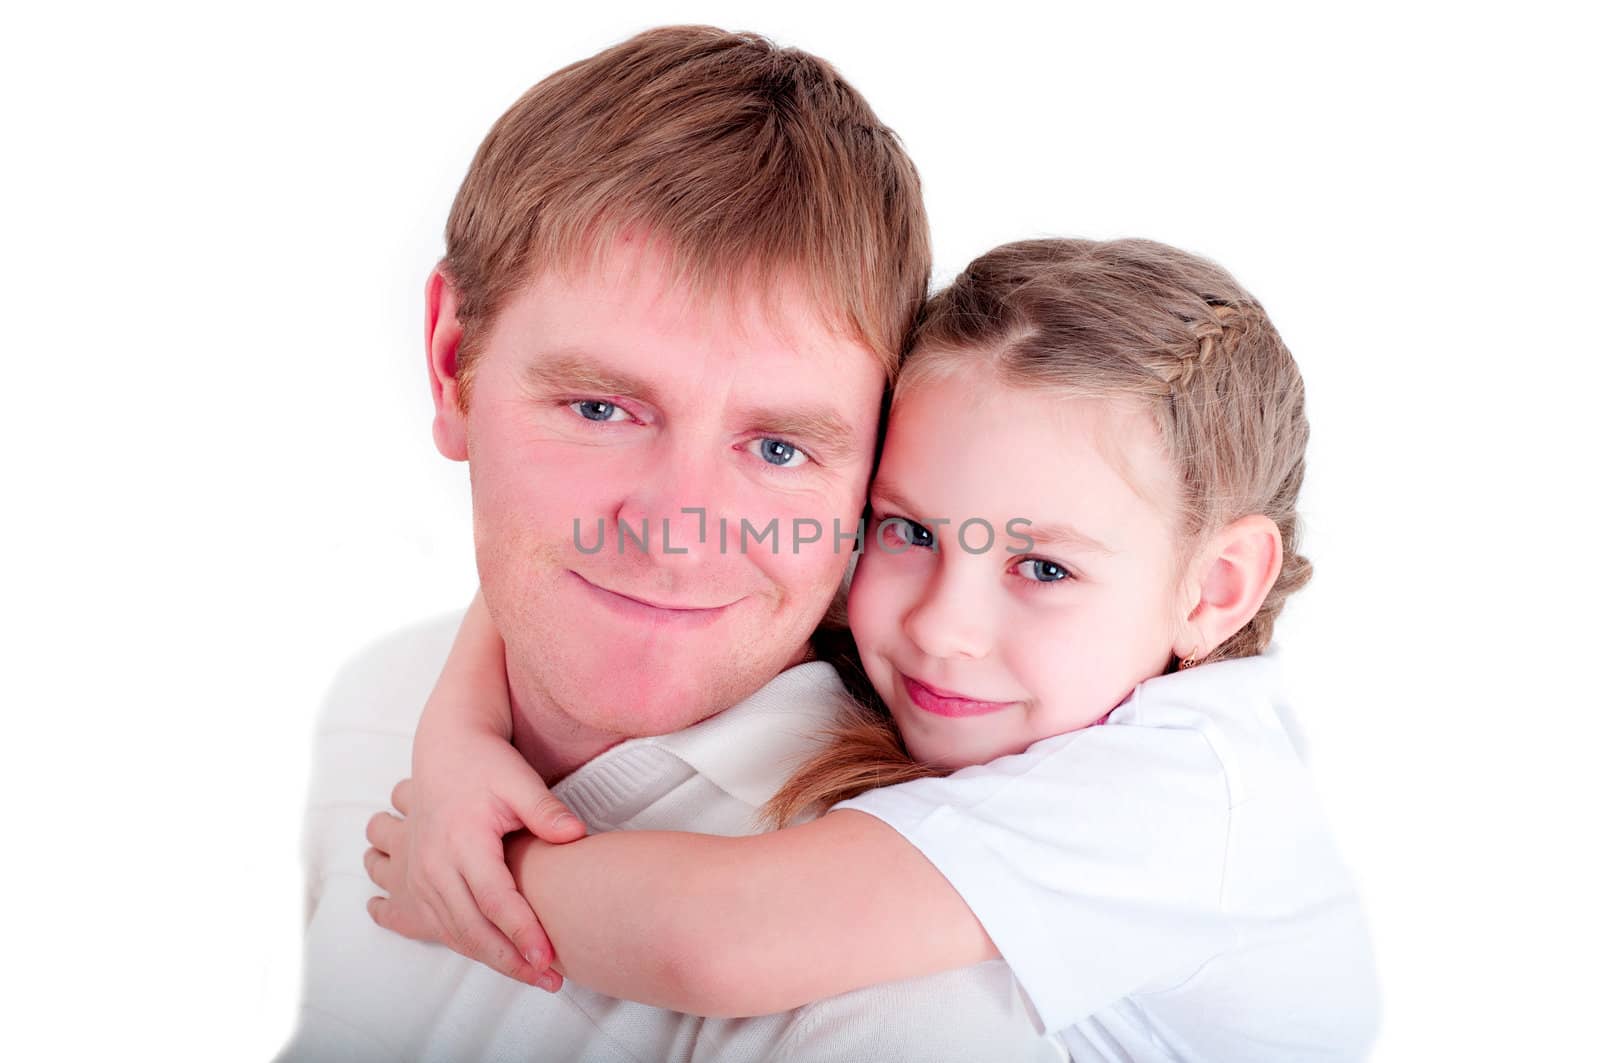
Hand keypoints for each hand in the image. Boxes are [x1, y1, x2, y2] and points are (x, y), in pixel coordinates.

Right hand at [365, 769, 582, 991]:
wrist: (446, 748)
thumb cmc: (487, 763)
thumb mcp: (519, 780)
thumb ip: (546, 810)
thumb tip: (577, 835)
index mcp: (463, 840)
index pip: (495, 899)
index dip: (522, 932)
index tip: (549, 958)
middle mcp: (435, 864)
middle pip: (473, 928)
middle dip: (511, 960)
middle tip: (549, 979)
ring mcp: (422, 876)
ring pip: (455, 933)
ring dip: (492, 959)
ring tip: (533, 975)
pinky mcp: (417, 882)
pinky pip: (439, 926)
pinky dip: (468, 946)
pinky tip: (496, 957)